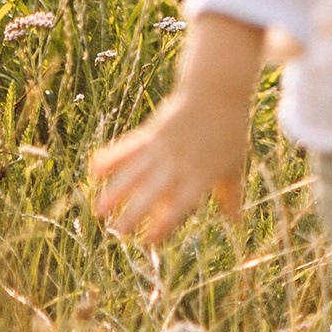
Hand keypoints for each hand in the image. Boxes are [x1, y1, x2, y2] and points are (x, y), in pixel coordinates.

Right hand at [87, 15, 265, 242]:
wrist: (218, 89)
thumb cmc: (229, 129)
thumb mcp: (233, 164)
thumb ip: (230, 194)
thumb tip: (236, 222)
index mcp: (200, 176)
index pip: (180, 206)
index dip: (164, 224)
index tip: (149, 242)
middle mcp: (178, 164)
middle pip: (152, 192)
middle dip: (133, 214)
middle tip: (117, 233)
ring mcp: (162, 148)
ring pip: (134, 173)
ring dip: (115, 192)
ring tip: (98, 211)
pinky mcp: (151, 132)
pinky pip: (128, 147)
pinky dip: (111, 157)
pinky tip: (94, 170)